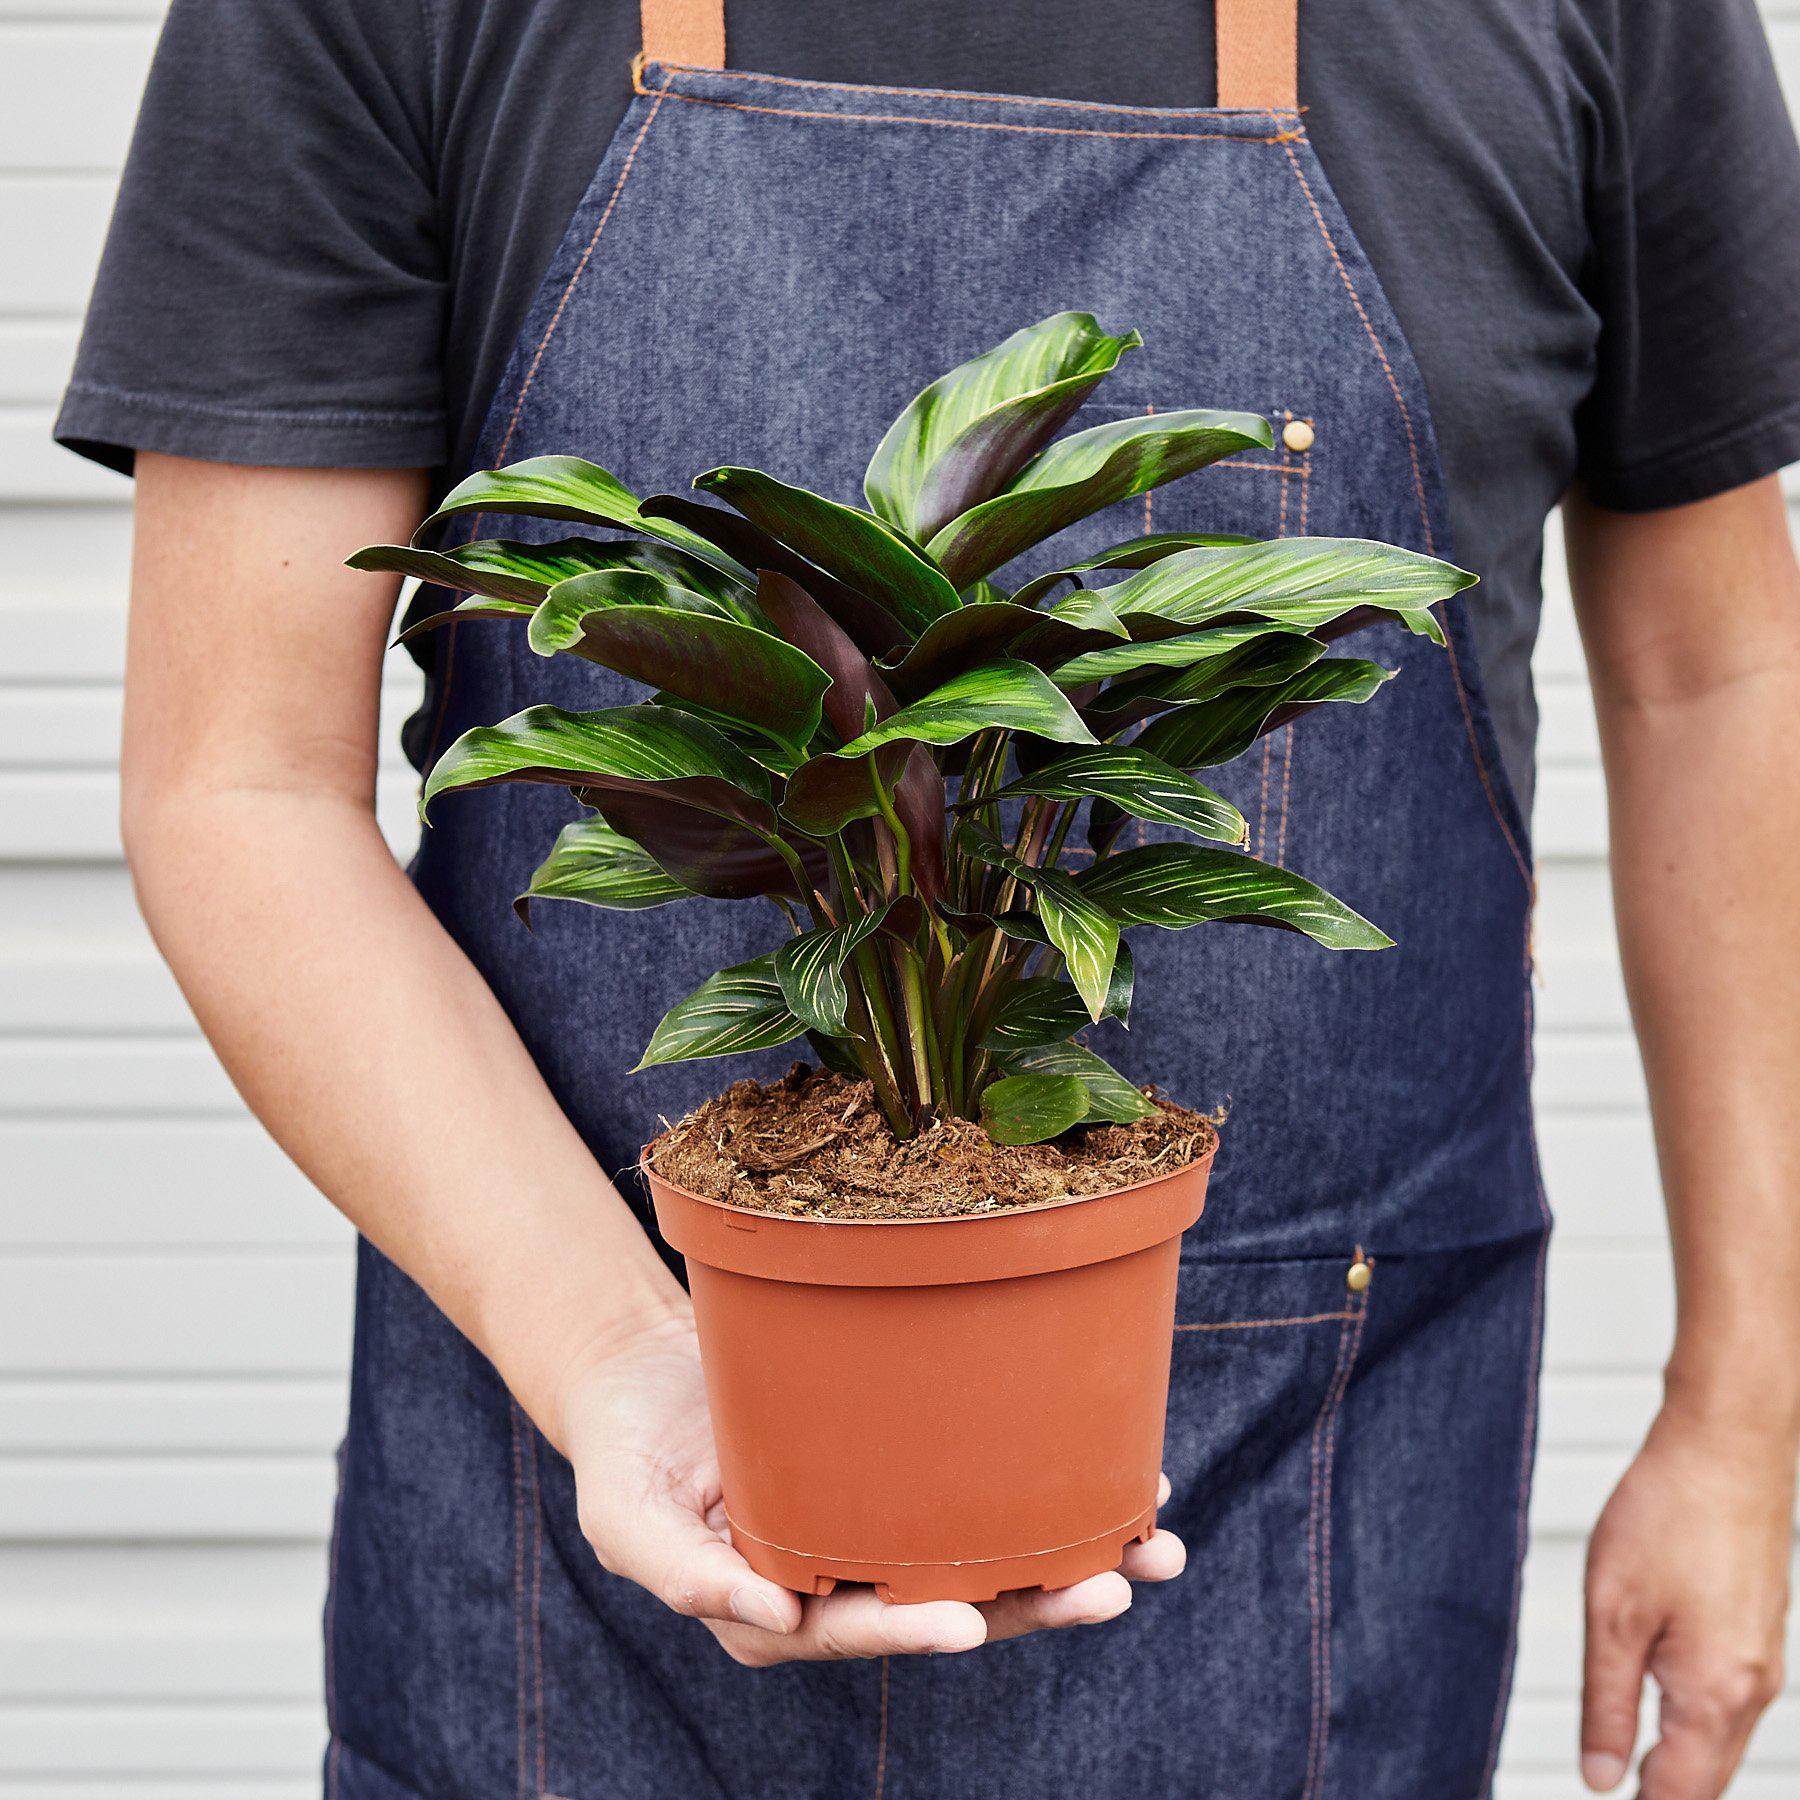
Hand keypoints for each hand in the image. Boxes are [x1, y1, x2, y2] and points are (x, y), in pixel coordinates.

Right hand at [558, 1312, 1187, 1665]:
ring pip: (990, 1555)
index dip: (915, 1629)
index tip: (971, 1624)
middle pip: (954, 1605)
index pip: (859, 1629)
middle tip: (1118, 1584)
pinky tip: (1120, 1474)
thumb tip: (769, 1617)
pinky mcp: (904, 1474)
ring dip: (1075, 1554)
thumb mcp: (625, 1518)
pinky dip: (1051, 1488)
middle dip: (1040, 1603)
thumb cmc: (626, 1454)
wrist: (645, 1378)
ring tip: (1155, 1541)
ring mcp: (883, 1528)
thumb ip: (685, 1576)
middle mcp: (847, 1584)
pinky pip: (984, 1489)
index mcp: (780, 1613)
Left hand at [1581, 1399, 1793, 1796]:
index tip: (1603, 1796)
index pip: (1680, 1795)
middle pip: (1708, 1777)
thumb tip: (1600, 1778)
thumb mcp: (1614, 1614)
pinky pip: (1730, 1699)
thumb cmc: (1669, 1515)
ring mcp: (1764, 1660)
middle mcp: (1753, 1689)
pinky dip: (1694, 1716)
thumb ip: (1607, 1704)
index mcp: (1715, 1695)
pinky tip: (1658, 1697)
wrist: (1728, 1449)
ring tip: (1628, 1757)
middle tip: (1613, 1781)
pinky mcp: (1761, 1630)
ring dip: (1678, 1755)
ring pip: (1721, 1740)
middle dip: (1663, 1791)